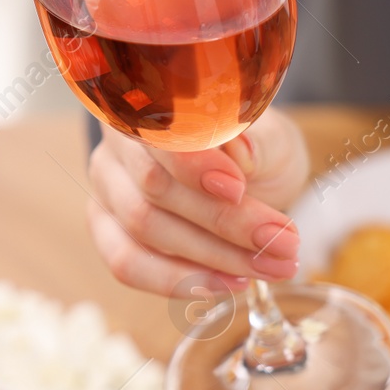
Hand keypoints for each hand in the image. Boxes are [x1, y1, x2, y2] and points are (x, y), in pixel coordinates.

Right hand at [86, 108, 308, 296]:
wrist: (248, 178)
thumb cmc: (255, 150)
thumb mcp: (271, 138)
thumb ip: (257, 141)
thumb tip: (240, 154)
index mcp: (148, 104)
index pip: (155, 134)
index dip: (192, 165)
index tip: (239, 189)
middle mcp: (115, 146)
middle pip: (152, 187)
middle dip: (222, 222)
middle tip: (282, 241)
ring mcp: (106, 192)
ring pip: (142, 229)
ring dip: (212, 257)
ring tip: (270, 267)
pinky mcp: (107, 233)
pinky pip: (127, 264)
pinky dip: (180, 281)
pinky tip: (228, 284)